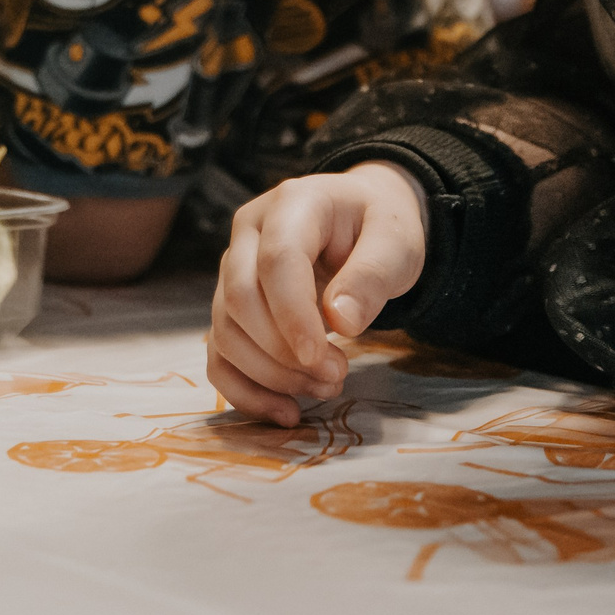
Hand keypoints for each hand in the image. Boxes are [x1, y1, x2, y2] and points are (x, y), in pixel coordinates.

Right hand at [207, 162, 428, 425]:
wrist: (361, 218)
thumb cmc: (378, 226)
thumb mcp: (395, 242)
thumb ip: (372, 275)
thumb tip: (340, 321)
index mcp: (292, 204)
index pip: (276, 261)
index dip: (293, 315)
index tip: (322, 359)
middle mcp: (249, 233)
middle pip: (241, 299)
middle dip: (284, 352)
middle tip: (337, 375)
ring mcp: (233, 269)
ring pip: (226, 332)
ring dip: (271, 375)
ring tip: (326, 387)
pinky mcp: (231, 305)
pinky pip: (219, 355)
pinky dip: (245, 391)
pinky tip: (286, 410)